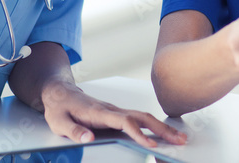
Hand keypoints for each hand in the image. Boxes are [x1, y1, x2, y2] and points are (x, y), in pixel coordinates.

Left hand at [40, 81, 187, 147]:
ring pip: (144, 117)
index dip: (138, 133)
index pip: (124, 122)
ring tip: (179, 137)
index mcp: (99, 113)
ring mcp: (116, 111)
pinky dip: (154, 125)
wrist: (59, 93)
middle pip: (142, 117)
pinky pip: (139, 119)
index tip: (151, 145)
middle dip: (162, 129)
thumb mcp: (59, 122)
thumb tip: (88, 139)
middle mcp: (112, 110)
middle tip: (180, 140)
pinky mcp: (117, 114)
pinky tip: (162, 132)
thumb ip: (74, 131)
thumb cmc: (60, 108)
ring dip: (162, 127)